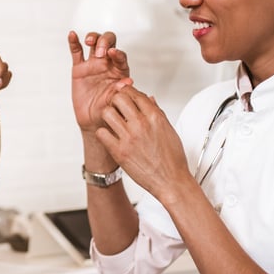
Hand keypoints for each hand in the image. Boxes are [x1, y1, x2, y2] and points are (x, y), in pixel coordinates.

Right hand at [68, 30, 132, 133]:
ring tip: (89, 41)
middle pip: (109, 42)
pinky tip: (72, 35)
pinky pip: (77, 51)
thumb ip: (120, 92)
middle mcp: (107, 64)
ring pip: (94, 42)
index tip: (112, 53)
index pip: (121, 56)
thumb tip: (127, 82)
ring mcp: (93, 64)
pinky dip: (74, 42)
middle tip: (100, 52)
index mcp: (120, 71)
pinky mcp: (79, 68)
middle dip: (105, 42)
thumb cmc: (107, 112)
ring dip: (93, 37)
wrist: (93, 120)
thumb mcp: (115, 103)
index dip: (118, 53)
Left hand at [95, 85, 190, 200]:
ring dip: (108, 115)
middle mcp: (141, 124)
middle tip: (117, 108)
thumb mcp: (169, 130)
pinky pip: (101, 133)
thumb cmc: (172, 159)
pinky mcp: (119, 152)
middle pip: (119, 98)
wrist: (170, 181)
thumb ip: (157, 112)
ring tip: (113, 122)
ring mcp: (129, 138)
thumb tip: (149, 100)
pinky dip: (103, 133)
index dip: (127, 92)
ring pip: (107, 113)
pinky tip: (109, 136)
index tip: (125, 96)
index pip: (135, 93)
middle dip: (116, 101)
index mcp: (154, 117)